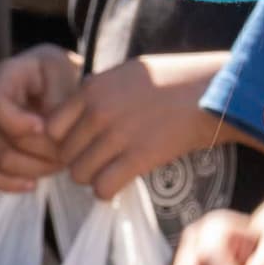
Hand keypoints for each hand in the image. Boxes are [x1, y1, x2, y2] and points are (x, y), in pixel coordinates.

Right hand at [0, 45, 80, 191]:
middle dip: (42, 152)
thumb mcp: (64, 75)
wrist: (51, 84)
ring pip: (1, 161)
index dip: (17, 122)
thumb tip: (47, 134)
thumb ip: (57, 101)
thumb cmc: (58, 77)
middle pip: (5, 140)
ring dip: (36, 168)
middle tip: (70, 151)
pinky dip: (10, 183)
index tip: (44, 128)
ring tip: (60, 162)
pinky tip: (33, 183)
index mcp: (2, 76)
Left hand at [46, 53, 224, 199]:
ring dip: (93, 177)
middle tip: (99, 162)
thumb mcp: (126, 73)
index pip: (51, 127)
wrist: (212, 90)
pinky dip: (107, 191)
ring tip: (111, 171)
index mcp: (92, 88)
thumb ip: (98, 92)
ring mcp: (118, 135)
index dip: (63, 140)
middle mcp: (99, 111)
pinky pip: (103, 187)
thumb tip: (78, 112)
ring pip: (80, 174)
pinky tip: (120, 182)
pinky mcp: (139, 158)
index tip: (80, 144)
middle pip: (65, 154)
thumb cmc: (173, 79)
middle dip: (79, 162)